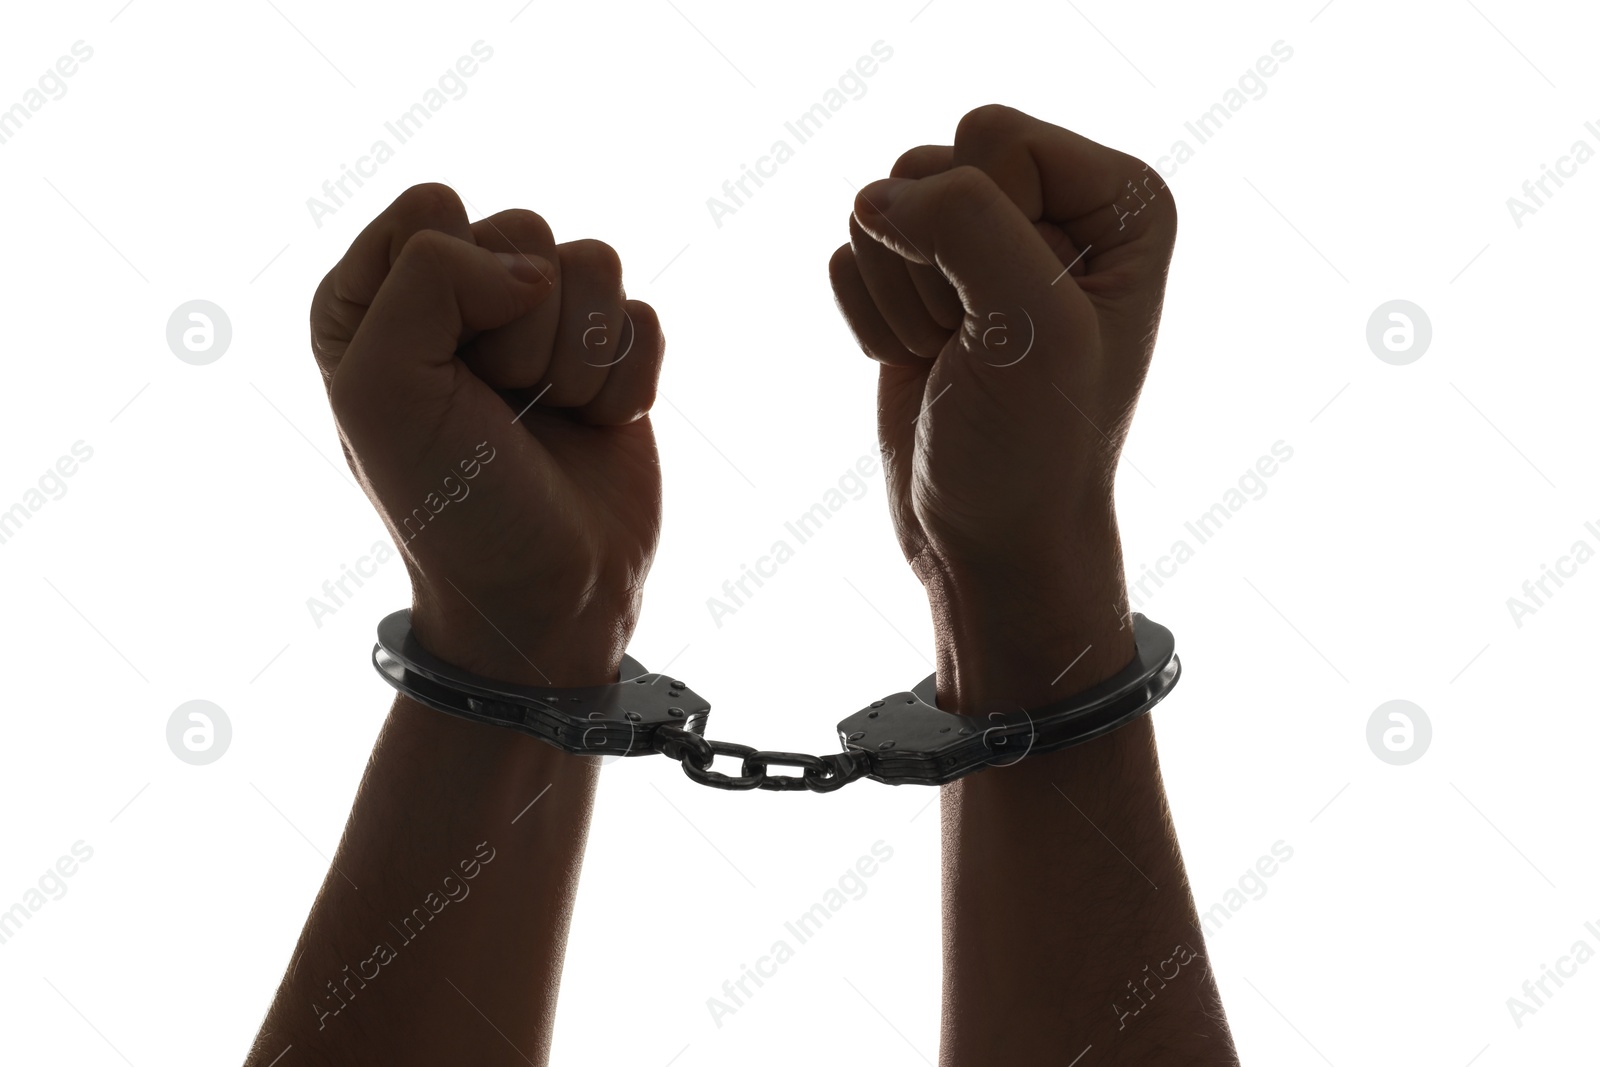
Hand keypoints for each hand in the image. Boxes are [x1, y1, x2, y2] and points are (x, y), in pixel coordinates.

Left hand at [310, 184, 664, 686]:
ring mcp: (542, 330)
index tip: (448, 368)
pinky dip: (626, 383)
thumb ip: (427, 279)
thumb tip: (535, 269)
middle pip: (522, 230)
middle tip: (503, 405)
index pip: (434, 208)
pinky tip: (595, 430)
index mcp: (377, 299)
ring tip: (550, 420)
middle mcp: (458, 302)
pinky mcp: (611, 361)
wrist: (544, 598)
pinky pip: (645, 318)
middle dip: (524, 329)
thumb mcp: (384, 388)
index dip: (455, 280)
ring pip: (596, 264)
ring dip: (579, 359)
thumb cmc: (451, 505)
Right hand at [829, 105, 1177, 708]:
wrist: (991, 541)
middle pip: (930, 164)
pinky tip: (919, 364)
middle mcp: (1051, 208)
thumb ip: (964, 224)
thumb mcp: (1032, 328)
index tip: (1013, 317)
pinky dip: (870, 319)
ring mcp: (979, 245)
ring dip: (899, 298)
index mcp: (1116, 200)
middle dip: (932, 265)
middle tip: (975, 344)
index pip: (995, 137)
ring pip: (880, 206)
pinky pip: (850, 254)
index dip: (981, 226)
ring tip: (951, 358)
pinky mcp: (918, 283)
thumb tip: (873, 198)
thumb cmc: (1035, 448)